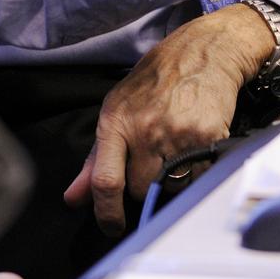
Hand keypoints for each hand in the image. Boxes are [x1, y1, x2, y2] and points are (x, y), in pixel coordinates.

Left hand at [63, 6, 273, 234]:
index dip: (106, 214)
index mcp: (116, 121)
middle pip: (138, 190)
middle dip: (143, 185)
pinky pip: (198, 177)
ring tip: (175, 150)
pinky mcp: (206, 137)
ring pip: (170, 188)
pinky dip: (197, 171)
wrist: (204, 51)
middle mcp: (144, 129)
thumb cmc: (157, 79)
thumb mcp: (118, 107)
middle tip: (152, 160)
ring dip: (172, 180)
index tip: (111, 227)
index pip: (104, 181)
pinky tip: (195, 146)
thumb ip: (95, 157)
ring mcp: (177, 134)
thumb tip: (73, 198)